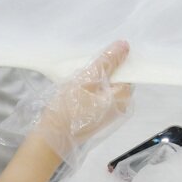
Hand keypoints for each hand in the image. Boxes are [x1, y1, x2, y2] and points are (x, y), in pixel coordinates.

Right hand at [29, 41, 133, 162]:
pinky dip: (93, 88)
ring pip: (108, 87)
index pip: (129, 71)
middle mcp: (121, 106)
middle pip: (119, 79)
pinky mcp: (99, 117)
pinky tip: (80, 85)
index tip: (103, 53)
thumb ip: (107, 61)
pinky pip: (101, 96)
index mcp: (123, 97)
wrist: (52, 136)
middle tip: (89, 62)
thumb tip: (126, 45)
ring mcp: (110, 113)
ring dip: (98, 78)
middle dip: (106, 68)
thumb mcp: (88, 78)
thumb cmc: (70, 106)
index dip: (117, 59)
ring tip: (83, 72)